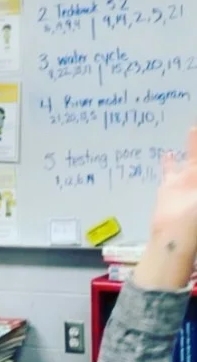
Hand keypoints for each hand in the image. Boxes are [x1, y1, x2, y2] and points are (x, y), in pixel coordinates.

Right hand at [134, 127, 196, 290]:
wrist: (176, 234)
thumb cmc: (196, 214)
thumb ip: (196, 172)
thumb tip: (187, 162)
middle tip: (196, 127)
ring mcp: (188, 181)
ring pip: (192, 156)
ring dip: (193, 143)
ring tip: (193, 128)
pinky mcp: (170, 186)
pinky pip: (170, 169)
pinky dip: (168, 161)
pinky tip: (167, 152)